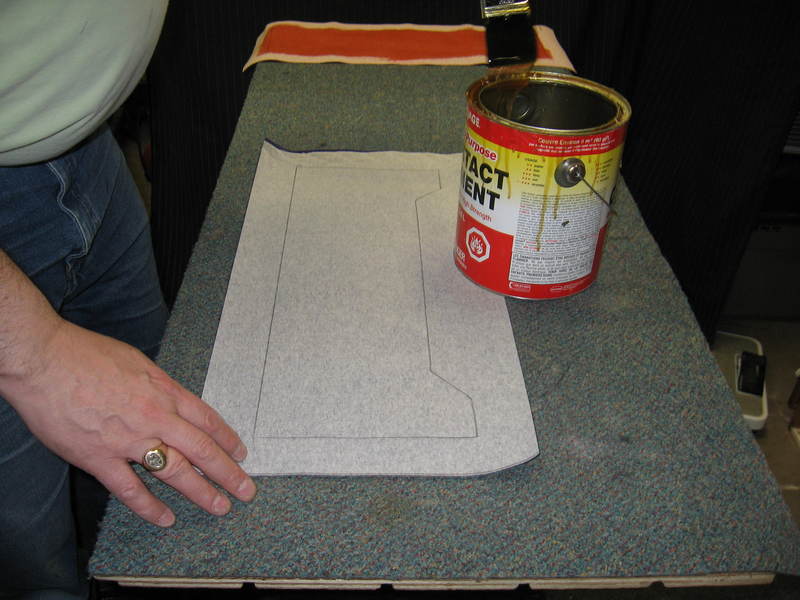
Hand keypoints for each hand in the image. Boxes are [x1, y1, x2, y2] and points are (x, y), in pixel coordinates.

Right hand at [4, 318, 255, 526]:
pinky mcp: (99, 458)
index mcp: (165, 392)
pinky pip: (130, 490)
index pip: (207, 421)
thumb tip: (171, 399)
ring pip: (175, 472)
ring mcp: (129, 440)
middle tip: (246, 490)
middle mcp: (155, 417)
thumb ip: (158, 386)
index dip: (228, 440)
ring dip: (201, 492)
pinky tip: (165, 518)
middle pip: (202, 450)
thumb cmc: (87, 354)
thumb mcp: (137, 362)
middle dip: (228, 473)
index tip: (241, 454)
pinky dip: (149, 507)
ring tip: (219, 507)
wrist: (45, 360)